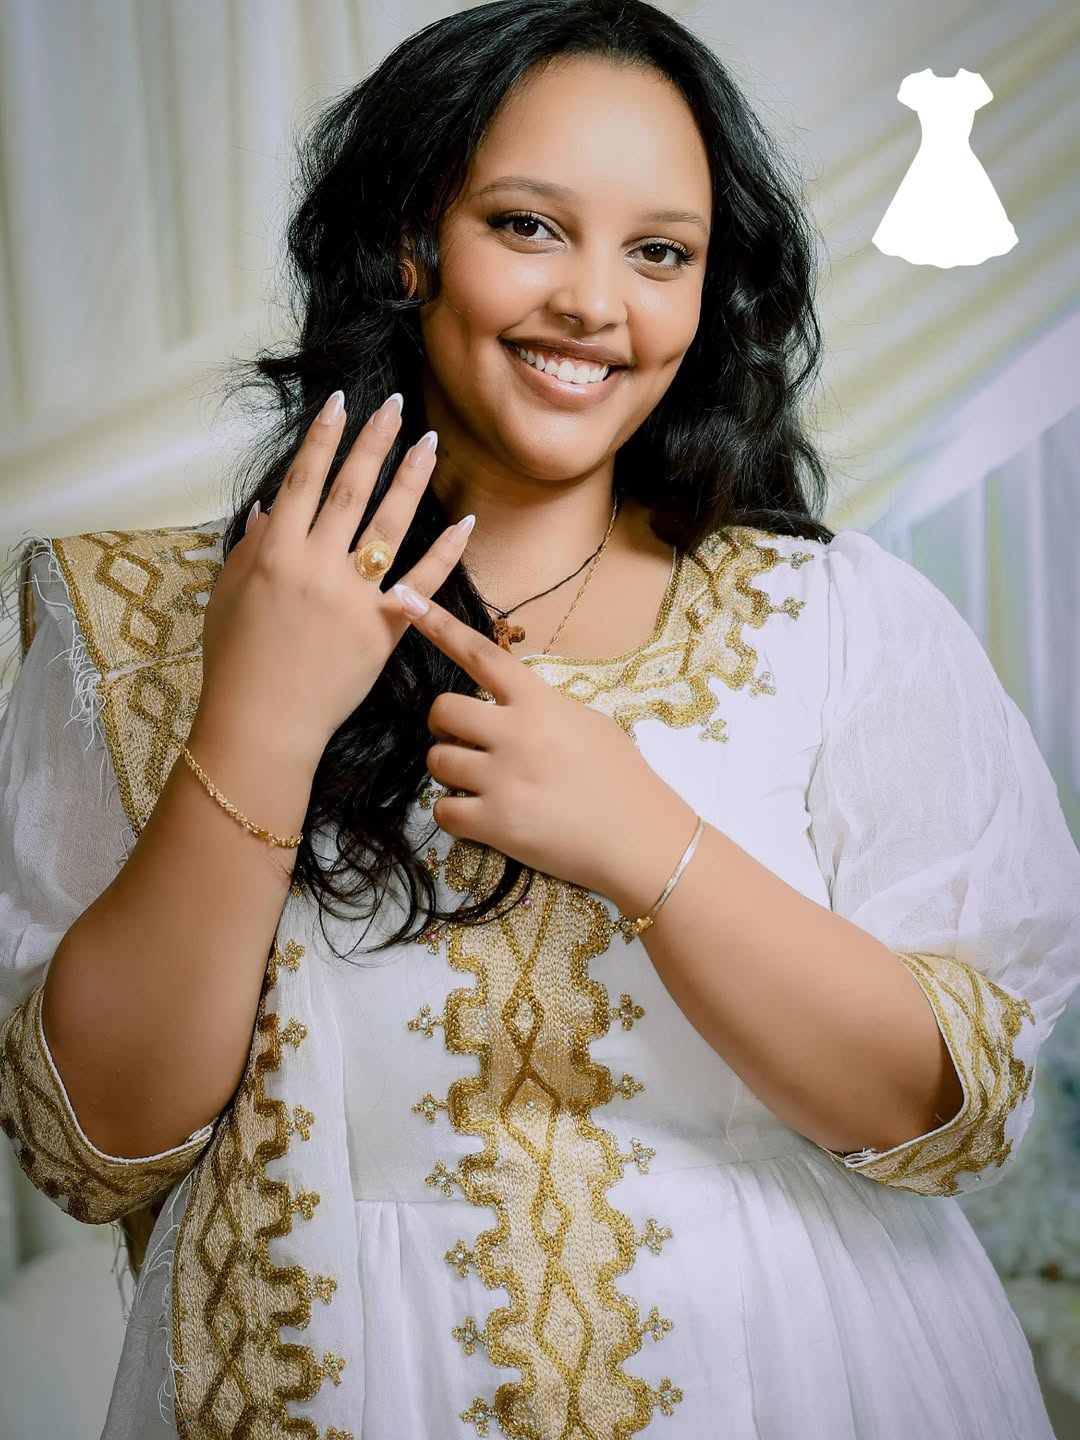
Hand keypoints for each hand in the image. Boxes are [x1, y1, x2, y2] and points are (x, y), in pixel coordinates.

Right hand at [195, 391, 473, 766]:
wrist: (262, 723)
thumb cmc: (236, 662)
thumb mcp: (228, 596)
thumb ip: (250, 547)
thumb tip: (269, 507)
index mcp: (274, 553)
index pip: (302, 480)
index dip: (322, 438)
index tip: (340, 402)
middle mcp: (315, 566)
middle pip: (350, 490)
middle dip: (374, 443)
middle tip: (395, 407)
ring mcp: (352, 597)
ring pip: (389, 524)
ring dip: (411, 479)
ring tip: (429, 444)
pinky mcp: (382, 629)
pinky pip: (422, 582)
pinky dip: (447, 552)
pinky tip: (466, 522)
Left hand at [391, 581, 676, 901]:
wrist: (640, 839)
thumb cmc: (622, 778)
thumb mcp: (588, 722)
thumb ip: (543, 708)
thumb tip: (510, 704)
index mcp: (540, 703)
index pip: (481, 654)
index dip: (439, 625)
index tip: (406, 599)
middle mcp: (516, 734)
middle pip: (443, 710)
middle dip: (446, 725)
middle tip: (469, 742)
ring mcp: (503, 780)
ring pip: (437, 760)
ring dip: (452, 771)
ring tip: (484, 783)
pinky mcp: (495, 824)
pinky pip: (443, 810)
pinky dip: (455, 813)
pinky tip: (483, 815)